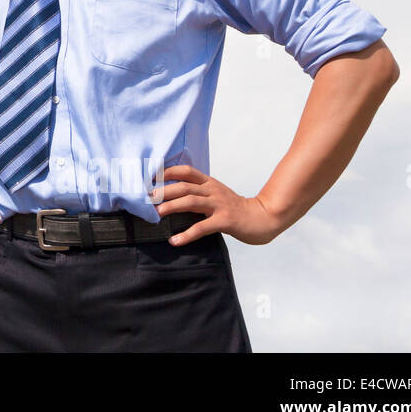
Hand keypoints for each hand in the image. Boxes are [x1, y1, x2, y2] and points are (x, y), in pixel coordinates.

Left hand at [152, 165, 282, 245]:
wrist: (263, 217)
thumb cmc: (236, 208)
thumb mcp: (217, 194)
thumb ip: (199, 192)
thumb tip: (173, 195)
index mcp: (210, 183)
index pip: (186, 171)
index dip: (167, 172)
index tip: (150, 177)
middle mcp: (213, 191)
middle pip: (184, 186)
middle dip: (163, 191)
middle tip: (146, 197)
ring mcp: (219, 205)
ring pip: (190, 202)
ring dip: (171, 206)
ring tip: (156, 213)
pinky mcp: (225, 221)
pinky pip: (202, 227)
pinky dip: (187, 234)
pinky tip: (175, 240)